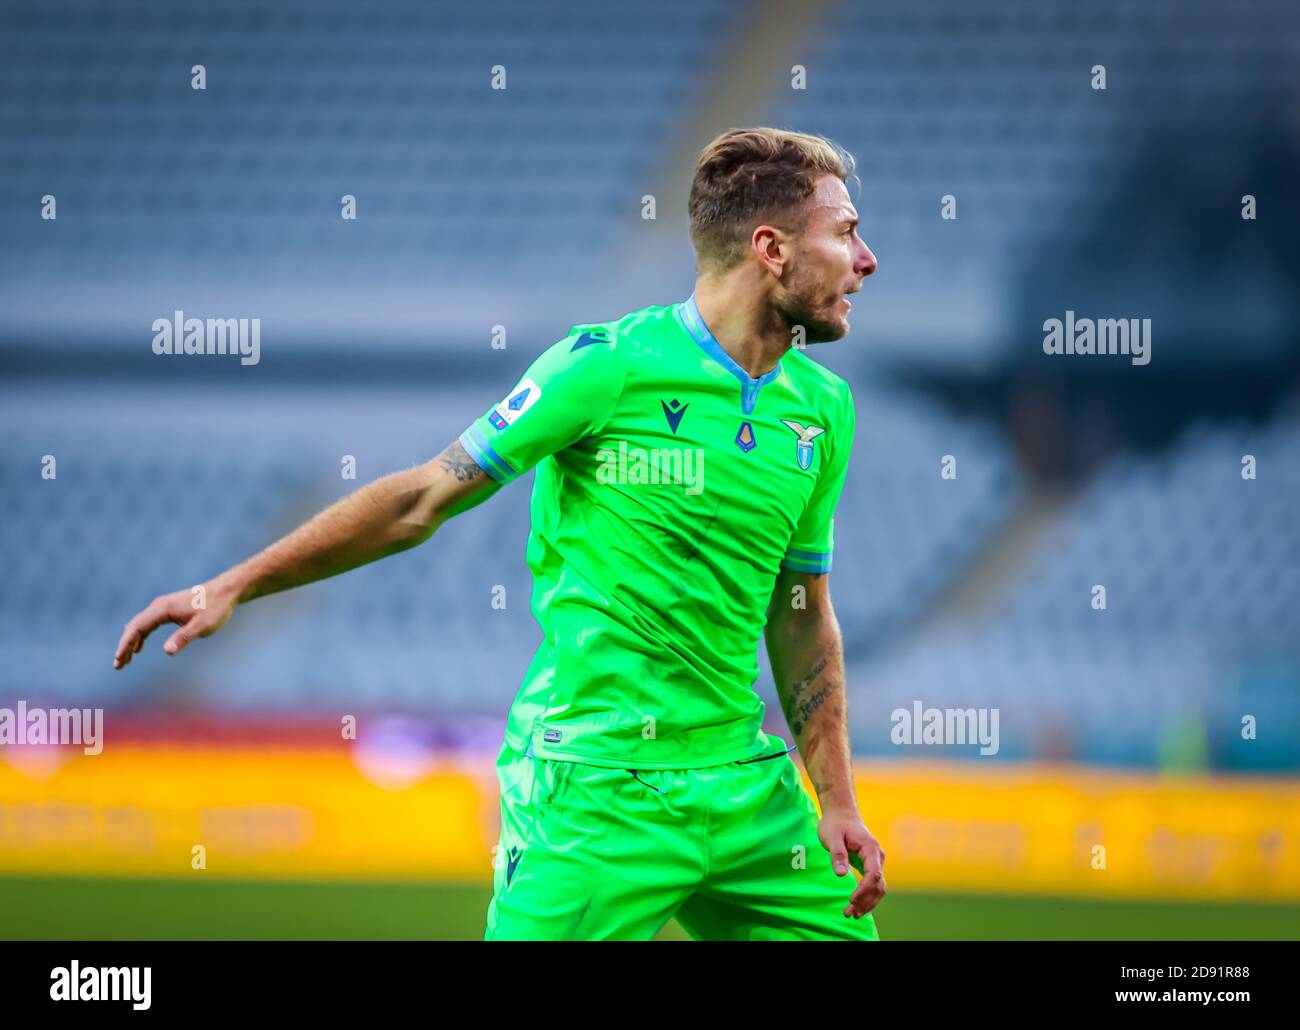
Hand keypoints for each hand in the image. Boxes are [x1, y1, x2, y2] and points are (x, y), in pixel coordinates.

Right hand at [113, 581, 238, 668]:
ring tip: (125, 661)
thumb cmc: (216, 608)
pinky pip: (149, 623)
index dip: (125, 645)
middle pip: (134, 627)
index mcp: (162, 609)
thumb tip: (166, 651)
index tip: (118, 660)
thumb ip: (184, 637)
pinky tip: (139, 648)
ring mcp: (163, 606)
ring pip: (140, 625)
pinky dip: (141, 636)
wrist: (226, 591)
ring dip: (131, 642)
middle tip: (118, 665)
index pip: (136, 628)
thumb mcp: (202, 626)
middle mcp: (159, 606)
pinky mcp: (169, 609)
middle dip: (124, 646)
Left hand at [818, 809, 885, 917]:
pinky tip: (857, 907)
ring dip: (867, 902)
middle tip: (850, 913)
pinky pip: (873, 884)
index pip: (873, 874)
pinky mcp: (870, 865)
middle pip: (878, 884)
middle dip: (865, 901)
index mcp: (870, 848)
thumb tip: (841, 875)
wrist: (841, 812)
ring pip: (878, 887)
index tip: (851, 900)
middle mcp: (877, 856)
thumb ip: (838, 854)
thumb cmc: (835, 823)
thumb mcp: (832, 836)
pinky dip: (867, 897)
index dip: (864, 890)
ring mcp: (875, 861)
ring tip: (852, 914)